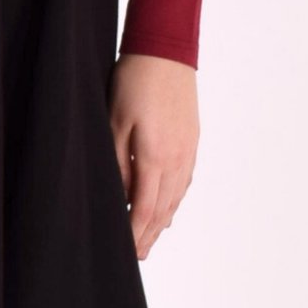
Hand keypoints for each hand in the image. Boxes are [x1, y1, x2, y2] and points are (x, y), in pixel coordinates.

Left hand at [107, 52, 199, 260]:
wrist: (165, 53)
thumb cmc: (134, 82)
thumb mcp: (115, 121)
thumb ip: (118, 161)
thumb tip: (122, 195)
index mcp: (155, 157)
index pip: (145, 208)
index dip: (136, 233)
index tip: (126, 251)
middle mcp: (176, 159)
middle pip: (163, 208)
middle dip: (149, 233)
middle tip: (137, 254)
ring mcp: (188, 150)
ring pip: (176, 197)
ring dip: (163, 219)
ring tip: (151, 236)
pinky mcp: (192, 140)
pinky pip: (185, 180)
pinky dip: (175, 199)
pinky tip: (169, 205)